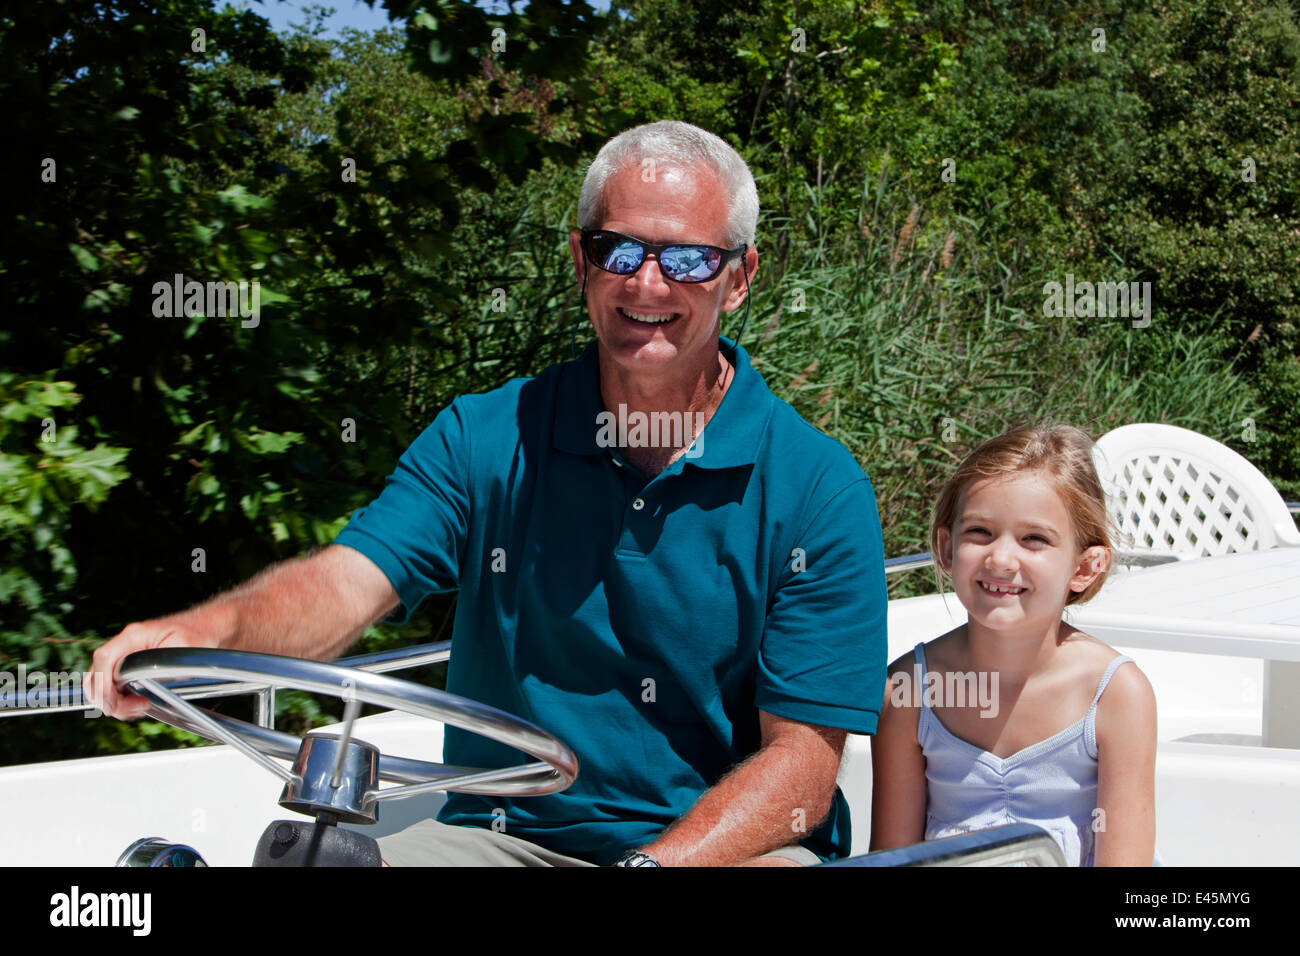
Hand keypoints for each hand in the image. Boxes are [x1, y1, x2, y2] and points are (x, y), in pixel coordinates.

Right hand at [85, 607, 231, 719]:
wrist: (208, 629)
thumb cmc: (200, 634)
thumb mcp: (187, 648)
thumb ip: (163, 666)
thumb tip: (146, 684)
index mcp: (134, 636)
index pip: (104, 658)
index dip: (102, 683)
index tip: (113, 703)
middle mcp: (125, 646)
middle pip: (96, 675)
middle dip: (107, 698)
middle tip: (135, 708)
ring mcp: (126, 658)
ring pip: (103, 685)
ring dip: (116, 702)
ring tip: (141, 707)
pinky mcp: (131, 669)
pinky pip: (116, 688)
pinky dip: (122, 701)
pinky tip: (141, 704)